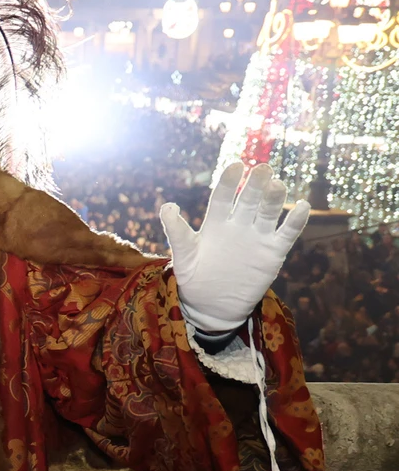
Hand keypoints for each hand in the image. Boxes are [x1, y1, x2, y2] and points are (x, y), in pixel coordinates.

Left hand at [161, 162, 309, 334]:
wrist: (211, 305)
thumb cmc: (193, 277)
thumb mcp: (182, 254)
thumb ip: (176, 231)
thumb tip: (169, 205)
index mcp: (215, 223)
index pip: (223, 197)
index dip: (230, 182)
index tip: (237, 165)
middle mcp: (238, 225)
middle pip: (248, 200)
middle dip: (256, 185)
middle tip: (264, 168)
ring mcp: (257, 238)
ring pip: (269, 213)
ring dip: (275, 199)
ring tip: (278, 185)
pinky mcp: (273, 252)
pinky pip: (286, 234)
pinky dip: (295, 221)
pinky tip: (303, 206)